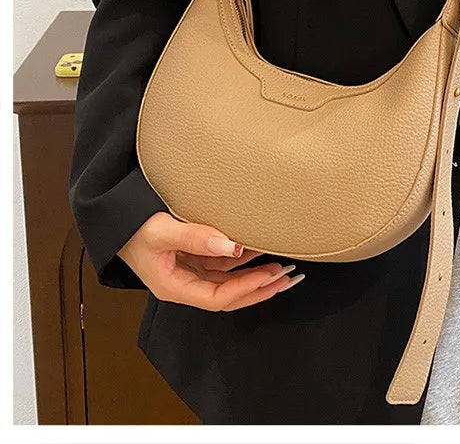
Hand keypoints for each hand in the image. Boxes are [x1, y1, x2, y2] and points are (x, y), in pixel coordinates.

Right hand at [117, 212, 303, 310]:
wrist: (114, 218)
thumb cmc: (131, 227)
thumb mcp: (161, 231)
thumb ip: (196, 237)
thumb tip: (233, 246)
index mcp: (174, 286)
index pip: (217, 298)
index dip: (246, 289)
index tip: (270, 276)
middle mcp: (185, 283)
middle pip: (229, 294)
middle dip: (260, 288)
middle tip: (288, 276)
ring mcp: (190, 271)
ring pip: (229, 279)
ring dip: (255, 273)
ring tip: (283, 265)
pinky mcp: (193, 257)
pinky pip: (223, 263)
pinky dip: (243, 258)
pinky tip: (260, 250)